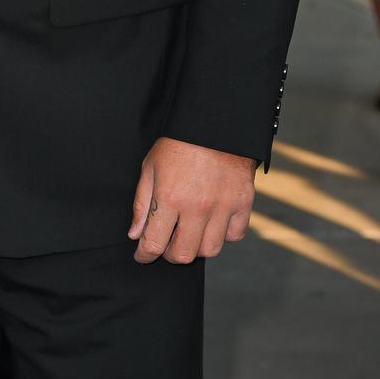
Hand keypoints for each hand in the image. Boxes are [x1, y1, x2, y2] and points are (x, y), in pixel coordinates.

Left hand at [130, 136, 255, 263]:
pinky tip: (213, 223)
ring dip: (197, 247)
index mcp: (169, 198)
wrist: (216, 122)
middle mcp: (197, 208)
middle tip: (166, 244)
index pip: (153, 244)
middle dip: (170, 255)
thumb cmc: (179, 143)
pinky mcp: (243, 202)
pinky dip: (223, 235)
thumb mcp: (150, 168)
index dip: (145, 255)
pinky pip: (234, 235)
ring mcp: (223, 207)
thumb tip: (136, 234)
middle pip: (183, 254)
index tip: (143, 255)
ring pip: (210, 250)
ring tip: (190, 233)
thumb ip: (142, 204)